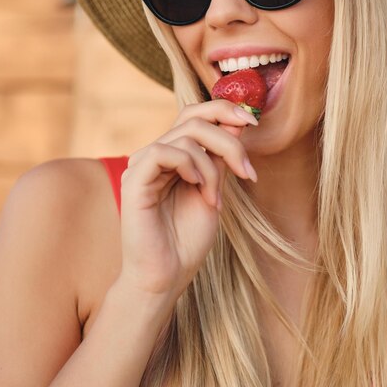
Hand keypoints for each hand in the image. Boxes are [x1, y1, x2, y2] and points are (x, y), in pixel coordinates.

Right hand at [119, 100, 257, 300]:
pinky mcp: (133, 180)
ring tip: (215, 199)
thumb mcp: (214, 190)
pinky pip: (163, 152)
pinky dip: (189, 166)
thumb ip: (219, 158)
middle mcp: (155, 156)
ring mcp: (141, 166)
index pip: (194, 115)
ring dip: (212, 166)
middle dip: (229, 140)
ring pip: (185, 136)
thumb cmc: (187, 241)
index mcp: (173, 157)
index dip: (224, 110)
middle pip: (194, 119)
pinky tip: (197, 189)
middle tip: (247, 171)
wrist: (167, 277)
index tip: (253, 123)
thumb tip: (237, 121)